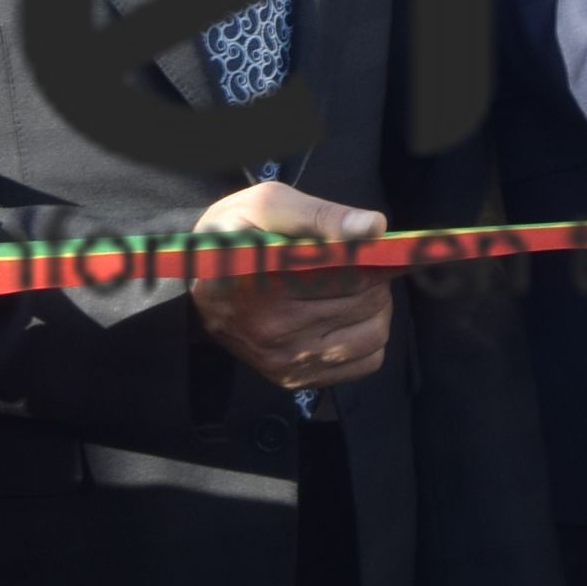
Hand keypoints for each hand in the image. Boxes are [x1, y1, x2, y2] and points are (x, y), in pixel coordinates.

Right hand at [188, 185, 394, 392]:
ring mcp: (285, 361)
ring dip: (375, 307)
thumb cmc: (232, 237)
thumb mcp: (264, 206)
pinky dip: (368, 338)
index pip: (350, 272)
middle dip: (375, 276)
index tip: (393, 247)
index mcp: (264, 281)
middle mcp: (274, 330)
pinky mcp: (294, 380)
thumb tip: (375, 228)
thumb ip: (320, 214)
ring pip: (374, 333)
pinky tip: (345, 318)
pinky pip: (366, 362)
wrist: (194, 286)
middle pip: (367, 301)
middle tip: (359, 262)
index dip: (380, 256)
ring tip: (352, 290)